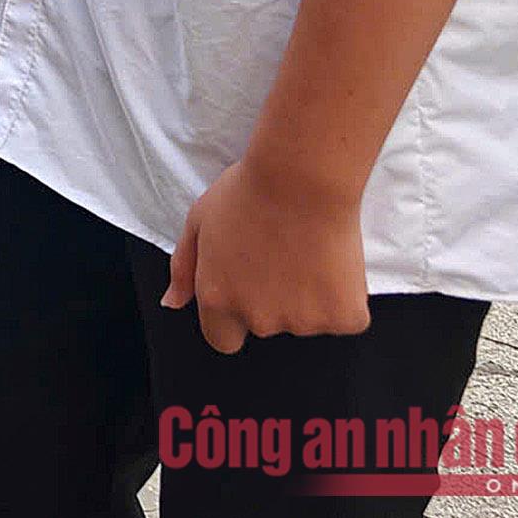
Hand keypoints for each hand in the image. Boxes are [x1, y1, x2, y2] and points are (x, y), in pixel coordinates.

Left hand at [165, 158, 370, 353]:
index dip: (233, 317)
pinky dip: (343, 297)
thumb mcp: (197, 222)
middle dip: (271, 299)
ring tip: (306, 251)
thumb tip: (172, 303)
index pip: (222, 339)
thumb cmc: (247, 192)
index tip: (246, 290)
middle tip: (279, 254)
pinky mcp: (344, 318)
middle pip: (265, 325)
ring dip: (308, 297)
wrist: (302, 178)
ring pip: (306, 319)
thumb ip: (184, 268)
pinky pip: (345, 317)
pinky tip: (334, 261)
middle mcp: (258, 319)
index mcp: (218, 299)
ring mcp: (303, 322)